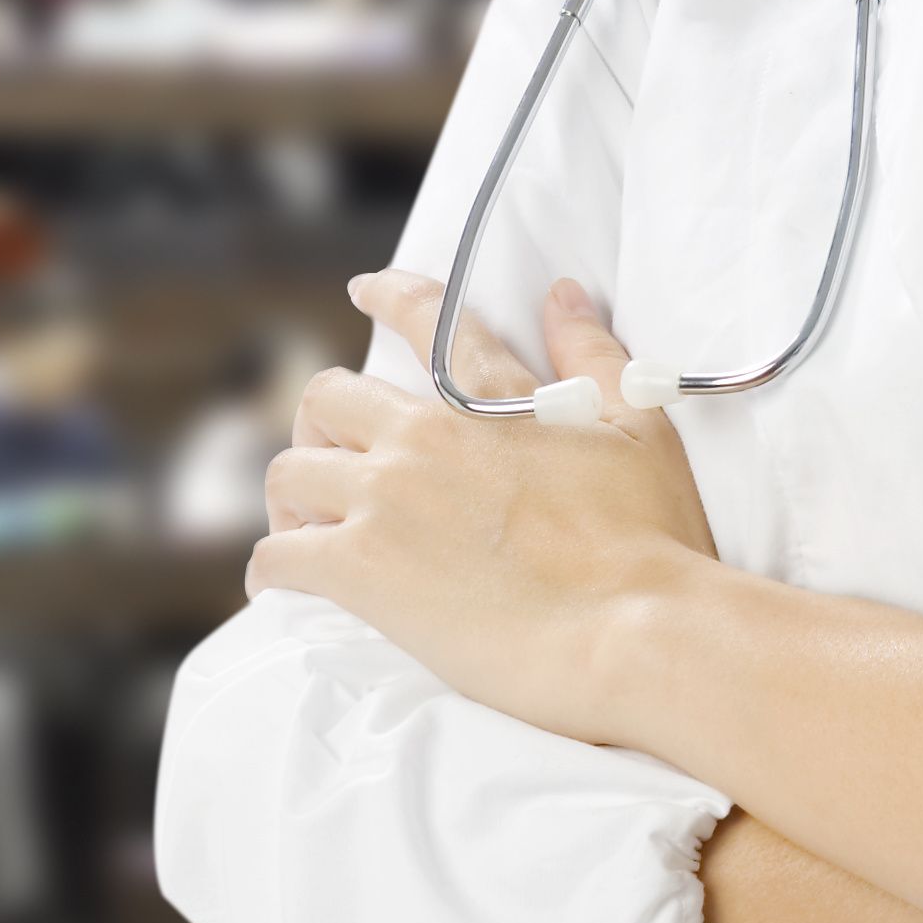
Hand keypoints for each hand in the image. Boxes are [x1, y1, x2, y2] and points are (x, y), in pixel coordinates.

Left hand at [245, 269, 712, 740]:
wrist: (633, 631)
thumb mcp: (639, 428)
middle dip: (323, 425)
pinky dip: (270, 569)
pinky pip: (277, 555)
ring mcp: (384, 501)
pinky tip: (279, 584)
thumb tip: (562, 294)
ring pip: (289, 472)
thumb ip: (593, 354)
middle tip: (338, 462)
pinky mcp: (360, 570)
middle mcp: (422, 438)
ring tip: (309, 527)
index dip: (389, 296)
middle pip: (326, 399)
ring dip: (293, 496)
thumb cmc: (651, 540)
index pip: (426, 321)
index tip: (363, 290)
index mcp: (488, 400)